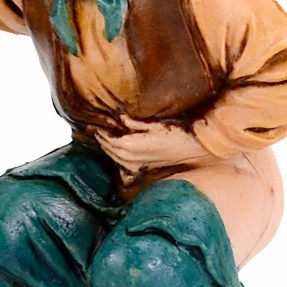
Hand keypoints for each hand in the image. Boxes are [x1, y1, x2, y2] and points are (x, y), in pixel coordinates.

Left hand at [93, 116, 209, 174]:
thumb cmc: (175, 136)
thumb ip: (135, 123)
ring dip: (107, 147)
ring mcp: (135, 165)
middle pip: (108, 148)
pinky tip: (116, 148)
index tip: (97, 122)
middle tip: (96, 128)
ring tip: (103, 136)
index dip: (102, 131)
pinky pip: (121, 162)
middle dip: (101, 138)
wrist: (190, 153)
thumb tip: (120, 117)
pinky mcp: (140, 169)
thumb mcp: (155, 125)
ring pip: (113, 156)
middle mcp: (129, 158)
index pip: (108, 138)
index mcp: (130, 145)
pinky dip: (115, 154)